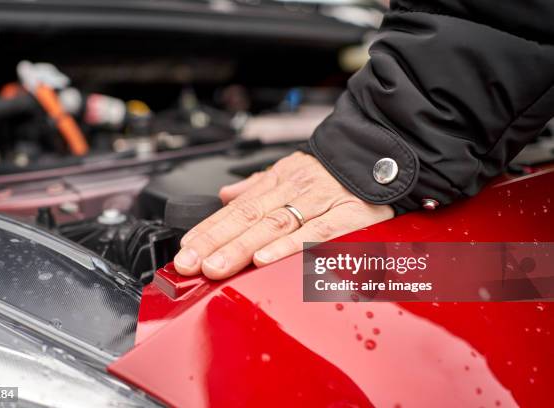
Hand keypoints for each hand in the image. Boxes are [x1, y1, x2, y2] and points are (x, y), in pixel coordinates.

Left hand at [174, 151, 393, 278]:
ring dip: (242, 247)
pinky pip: (316, 233)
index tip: (186, 250)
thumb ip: (256, 187)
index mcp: (279, 182)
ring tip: (217, 267)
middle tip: (190, 264)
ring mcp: (319, 202)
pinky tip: (264, 260)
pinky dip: (289, 246)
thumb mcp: (291, 172)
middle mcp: (294, 190)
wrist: (382, 157)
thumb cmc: (335, 173)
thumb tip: (224, 195)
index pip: (236, 208)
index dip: (209, 229)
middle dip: (215, 243)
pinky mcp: (347, 216)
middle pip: (248, 218)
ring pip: (274, 225)